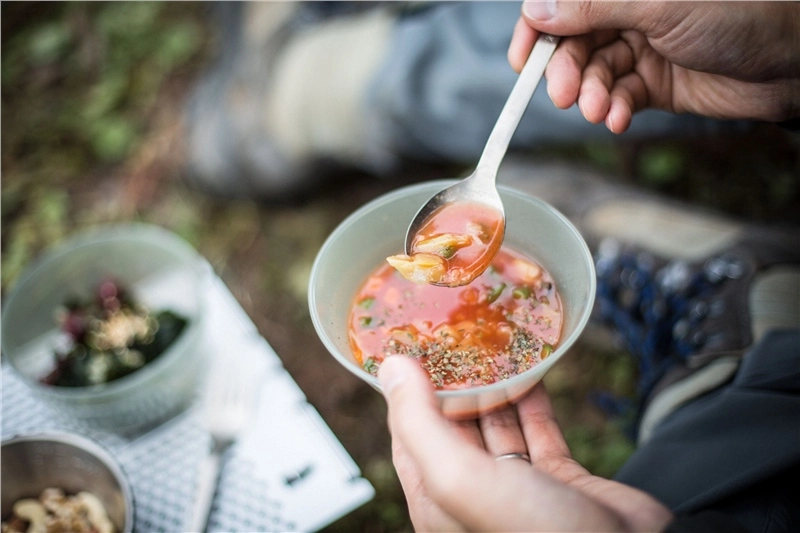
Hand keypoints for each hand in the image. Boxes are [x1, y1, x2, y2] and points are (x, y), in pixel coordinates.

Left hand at [378, 356, 673, 531]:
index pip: (409, 435)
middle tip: (453, 332)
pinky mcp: (560, 479)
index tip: (409, 345)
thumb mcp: (460, 479)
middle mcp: (474, 494)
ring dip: (494, 385)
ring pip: (498, 423)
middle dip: (452, 381)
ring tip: (490, 340)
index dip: (406, 391)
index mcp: (438, 499)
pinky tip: (532, 365)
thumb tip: (390, 368)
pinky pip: (540, 428)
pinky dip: (534, 398)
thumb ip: (420, 424)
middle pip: (453, 425)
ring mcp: (519, 486)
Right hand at [508, 1, 799, 132]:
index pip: (564, 3)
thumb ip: (593, 7)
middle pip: (574, 42)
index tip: (523, 60)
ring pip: (593, 73)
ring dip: (590, 95)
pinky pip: (617, 96)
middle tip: (564, 96)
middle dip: (565, 71)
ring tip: (598, 110)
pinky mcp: (653, 82)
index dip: (537, 29)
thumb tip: (537, 10)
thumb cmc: (738, 14)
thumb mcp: (658, 5)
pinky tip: (617, 118)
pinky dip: (612, 109)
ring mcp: (641, 47)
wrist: (791, 61)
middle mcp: (628, 11)